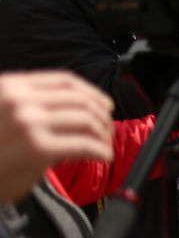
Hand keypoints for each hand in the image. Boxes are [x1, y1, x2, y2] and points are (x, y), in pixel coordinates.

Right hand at [0, 71, 114, 202]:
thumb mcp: (2, 112)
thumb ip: (30, 106)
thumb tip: (75, 110)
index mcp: (11, 86)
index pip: (65, 80)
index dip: (93, 93)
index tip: (105, 105)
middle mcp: (19, 100)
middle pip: (81, 100)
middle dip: (102, 117)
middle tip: (107, 131)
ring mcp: (29, 123)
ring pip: (88, 120)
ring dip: (104, 134)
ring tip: (104, 146)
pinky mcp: (38, 149)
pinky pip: (85, 145)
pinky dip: (101, 151)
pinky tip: (103, 157)